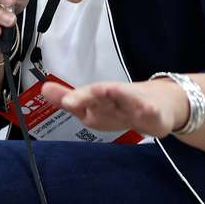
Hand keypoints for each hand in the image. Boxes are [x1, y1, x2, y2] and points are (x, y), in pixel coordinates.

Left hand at [41, 79, 188, 137]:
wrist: (161, 105)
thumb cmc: (122, 105)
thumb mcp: (95, 104)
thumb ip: (70, 99)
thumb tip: (43, 89)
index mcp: (101, 97)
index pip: (87, 95)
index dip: (77, 97)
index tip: (65, 100)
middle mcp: (117, 97)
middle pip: (102, 95)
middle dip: (88, 97)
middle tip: (70, 100)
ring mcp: (137, 104)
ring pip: (127, 99)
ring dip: (118, 96)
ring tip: (108, 91)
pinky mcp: (154, 114)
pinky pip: (151, 113)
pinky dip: (148, 111)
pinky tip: (146, 111)